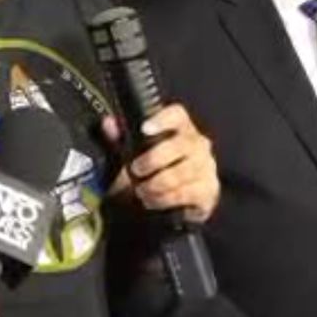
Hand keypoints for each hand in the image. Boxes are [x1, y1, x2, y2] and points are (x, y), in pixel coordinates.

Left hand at [102, 104, 219, 221]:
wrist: (175, 202)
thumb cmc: (154, 170)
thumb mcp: (133, 153)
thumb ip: (120, 137)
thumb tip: (107, 123)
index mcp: (181, 128)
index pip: (177, 115)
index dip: (163, 119)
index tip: (145, 129)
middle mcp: (198, 144)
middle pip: (181, 144)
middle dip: (154, 159)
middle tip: (135, 171)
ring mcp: (206, 167)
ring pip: (183, 171)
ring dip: (157, 183)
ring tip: (141, 190)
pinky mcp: (208, 190)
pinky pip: (187, 193)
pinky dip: (165, 198)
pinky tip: (153, 200)